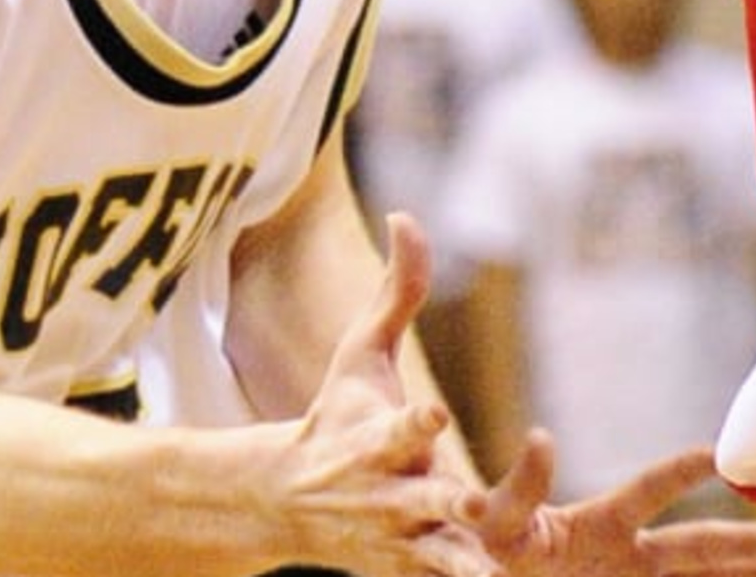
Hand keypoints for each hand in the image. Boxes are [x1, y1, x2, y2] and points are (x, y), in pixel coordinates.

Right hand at [272, 214, 493, 575]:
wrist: (284, 501)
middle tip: (471, 500)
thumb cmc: (337, 414)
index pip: (400, 426)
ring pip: (434, 559)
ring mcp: (398, 540)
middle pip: (419, 499)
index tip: (437, 412)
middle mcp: (387, 493)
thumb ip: (396, 291)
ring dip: (460, 568)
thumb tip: (406, 214)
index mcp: (378, 439)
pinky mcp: (409, 572)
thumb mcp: (360, 354)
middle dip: (443, 501)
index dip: (417, 420)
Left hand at [462, 438, 755, 575]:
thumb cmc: (487, 544)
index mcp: (600, 524)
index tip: (717, 455)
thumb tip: (541, 437)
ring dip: (754, 571)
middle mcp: (628, 555)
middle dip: (753, 543)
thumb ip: (517, 489)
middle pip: (702, 545)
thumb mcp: (494, 519)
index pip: (650, 492)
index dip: (683, 472)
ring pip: (707, 576)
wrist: (491, 574)